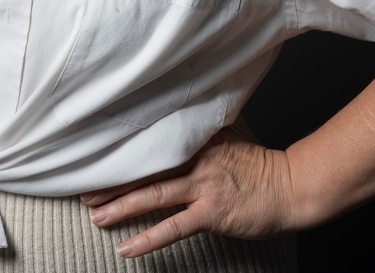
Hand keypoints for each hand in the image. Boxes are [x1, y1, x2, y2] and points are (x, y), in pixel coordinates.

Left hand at [79, 129, 295, 257]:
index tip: (96, 156)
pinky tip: (126, 247)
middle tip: (83, 189)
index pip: (151, 143)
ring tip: (95, 215)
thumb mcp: (227, 137)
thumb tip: (174, 128)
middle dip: (111, 181)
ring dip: (120, 206)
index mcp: (195, 138)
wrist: (292, 185)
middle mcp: (195, 158)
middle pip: (144, 169)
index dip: (123, 152)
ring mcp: (203, 185)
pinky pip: (172, 227)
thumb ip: (199, 133)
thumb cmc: (260, 165)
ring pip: (152, 195)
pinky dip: (147, 238)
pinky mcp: (211, 211)